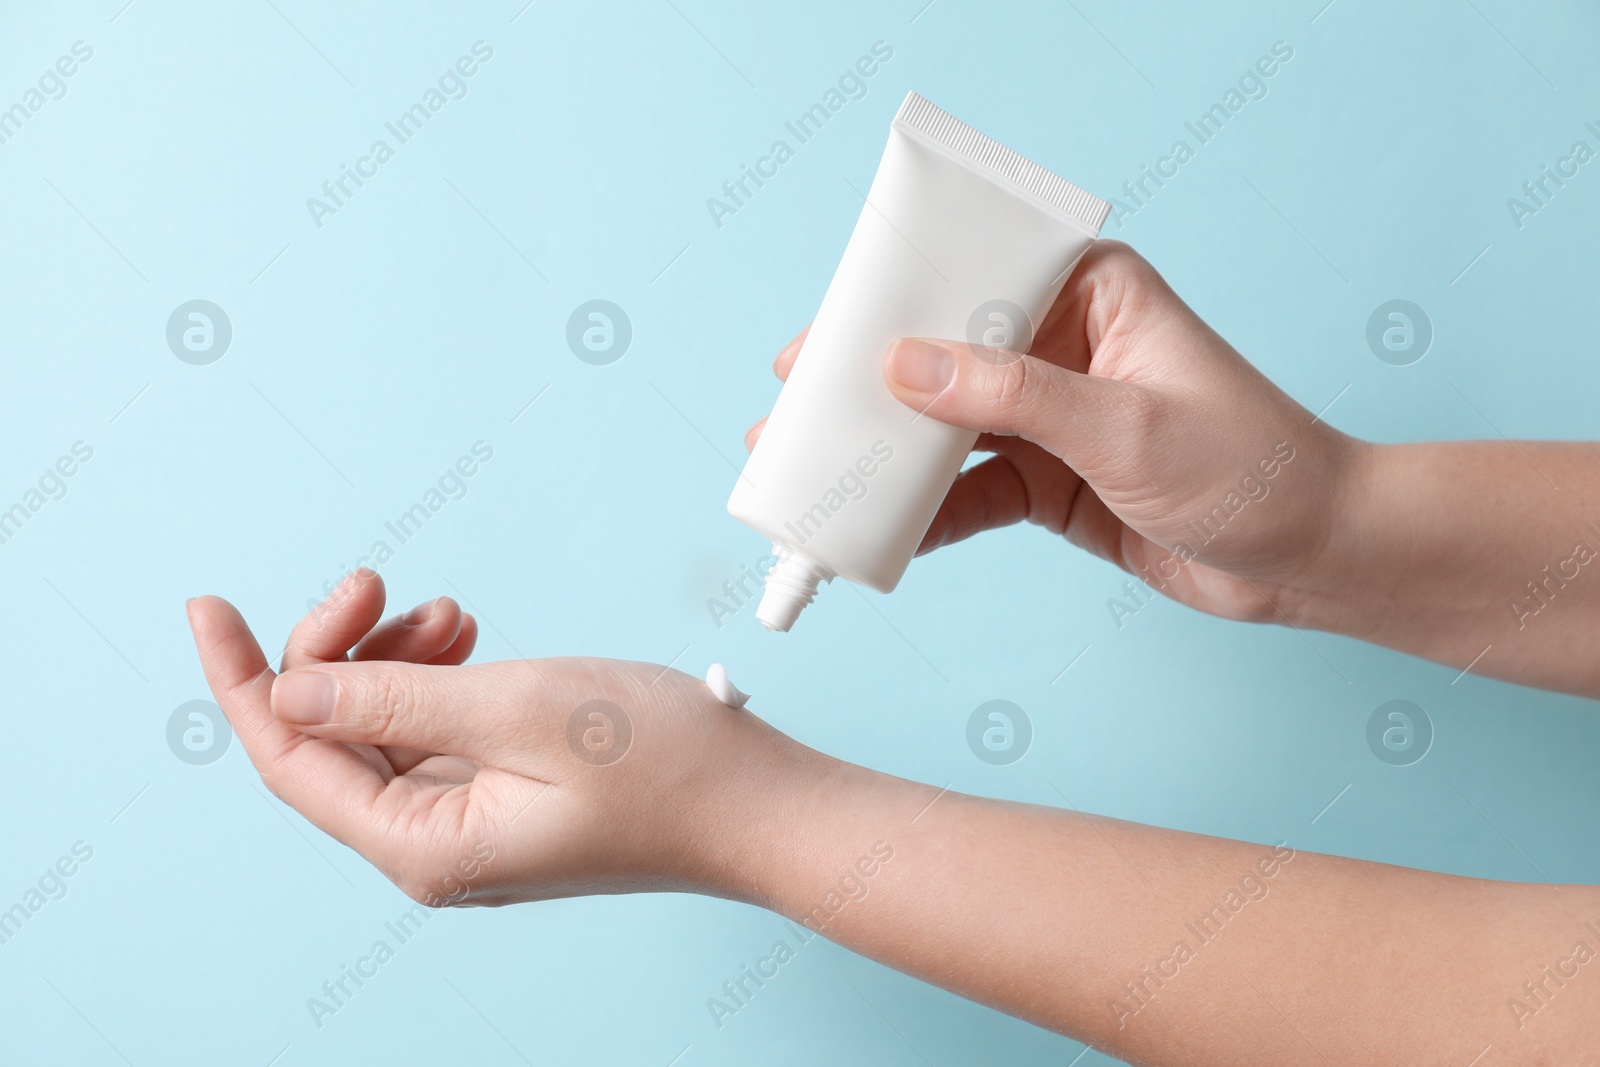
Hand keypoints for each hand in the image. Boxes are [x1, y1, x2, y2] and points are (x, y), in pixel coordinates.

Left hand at [185, 570, 818, 907]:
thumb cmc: (664, 763)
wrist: (759, 804)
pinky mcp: (505, 797)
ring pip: (382, 727)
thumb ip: (393, 698)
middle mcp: (433, 846)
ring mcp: (470, 823)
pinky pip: (433, 731)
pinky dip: (435, 676)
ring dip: (393, 658)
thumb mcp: (518, 709)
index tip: (209, 606)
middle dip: (338, 651)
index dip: (244, 678)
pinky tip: (468, 638)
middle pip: (331, 738)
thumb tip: (289, 690)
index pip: (289, 760)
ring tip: (453, 614)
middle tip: (377, 583)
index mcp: (423, 845)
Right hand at [746, 241, 1363, 623]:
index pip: (973, 277)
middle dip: (870, 386)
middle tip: (794, 409)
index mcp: (1092, 292)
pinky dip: (927, 513)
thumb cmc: (1253, 465)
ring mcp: (1053, 415)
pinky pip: (971, 491)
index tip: (825, 336)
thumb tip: (903, 366)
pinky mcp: (1051, 478)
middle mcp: (1064, 343)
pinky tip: (880, 532)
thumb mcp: (1124, 424)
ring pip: (948, 427)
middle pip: (944, 355)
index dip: (893, 303)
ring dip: (888, 453)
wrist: (1314, 556)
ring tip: (815, 473)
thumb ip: (1012, 396)